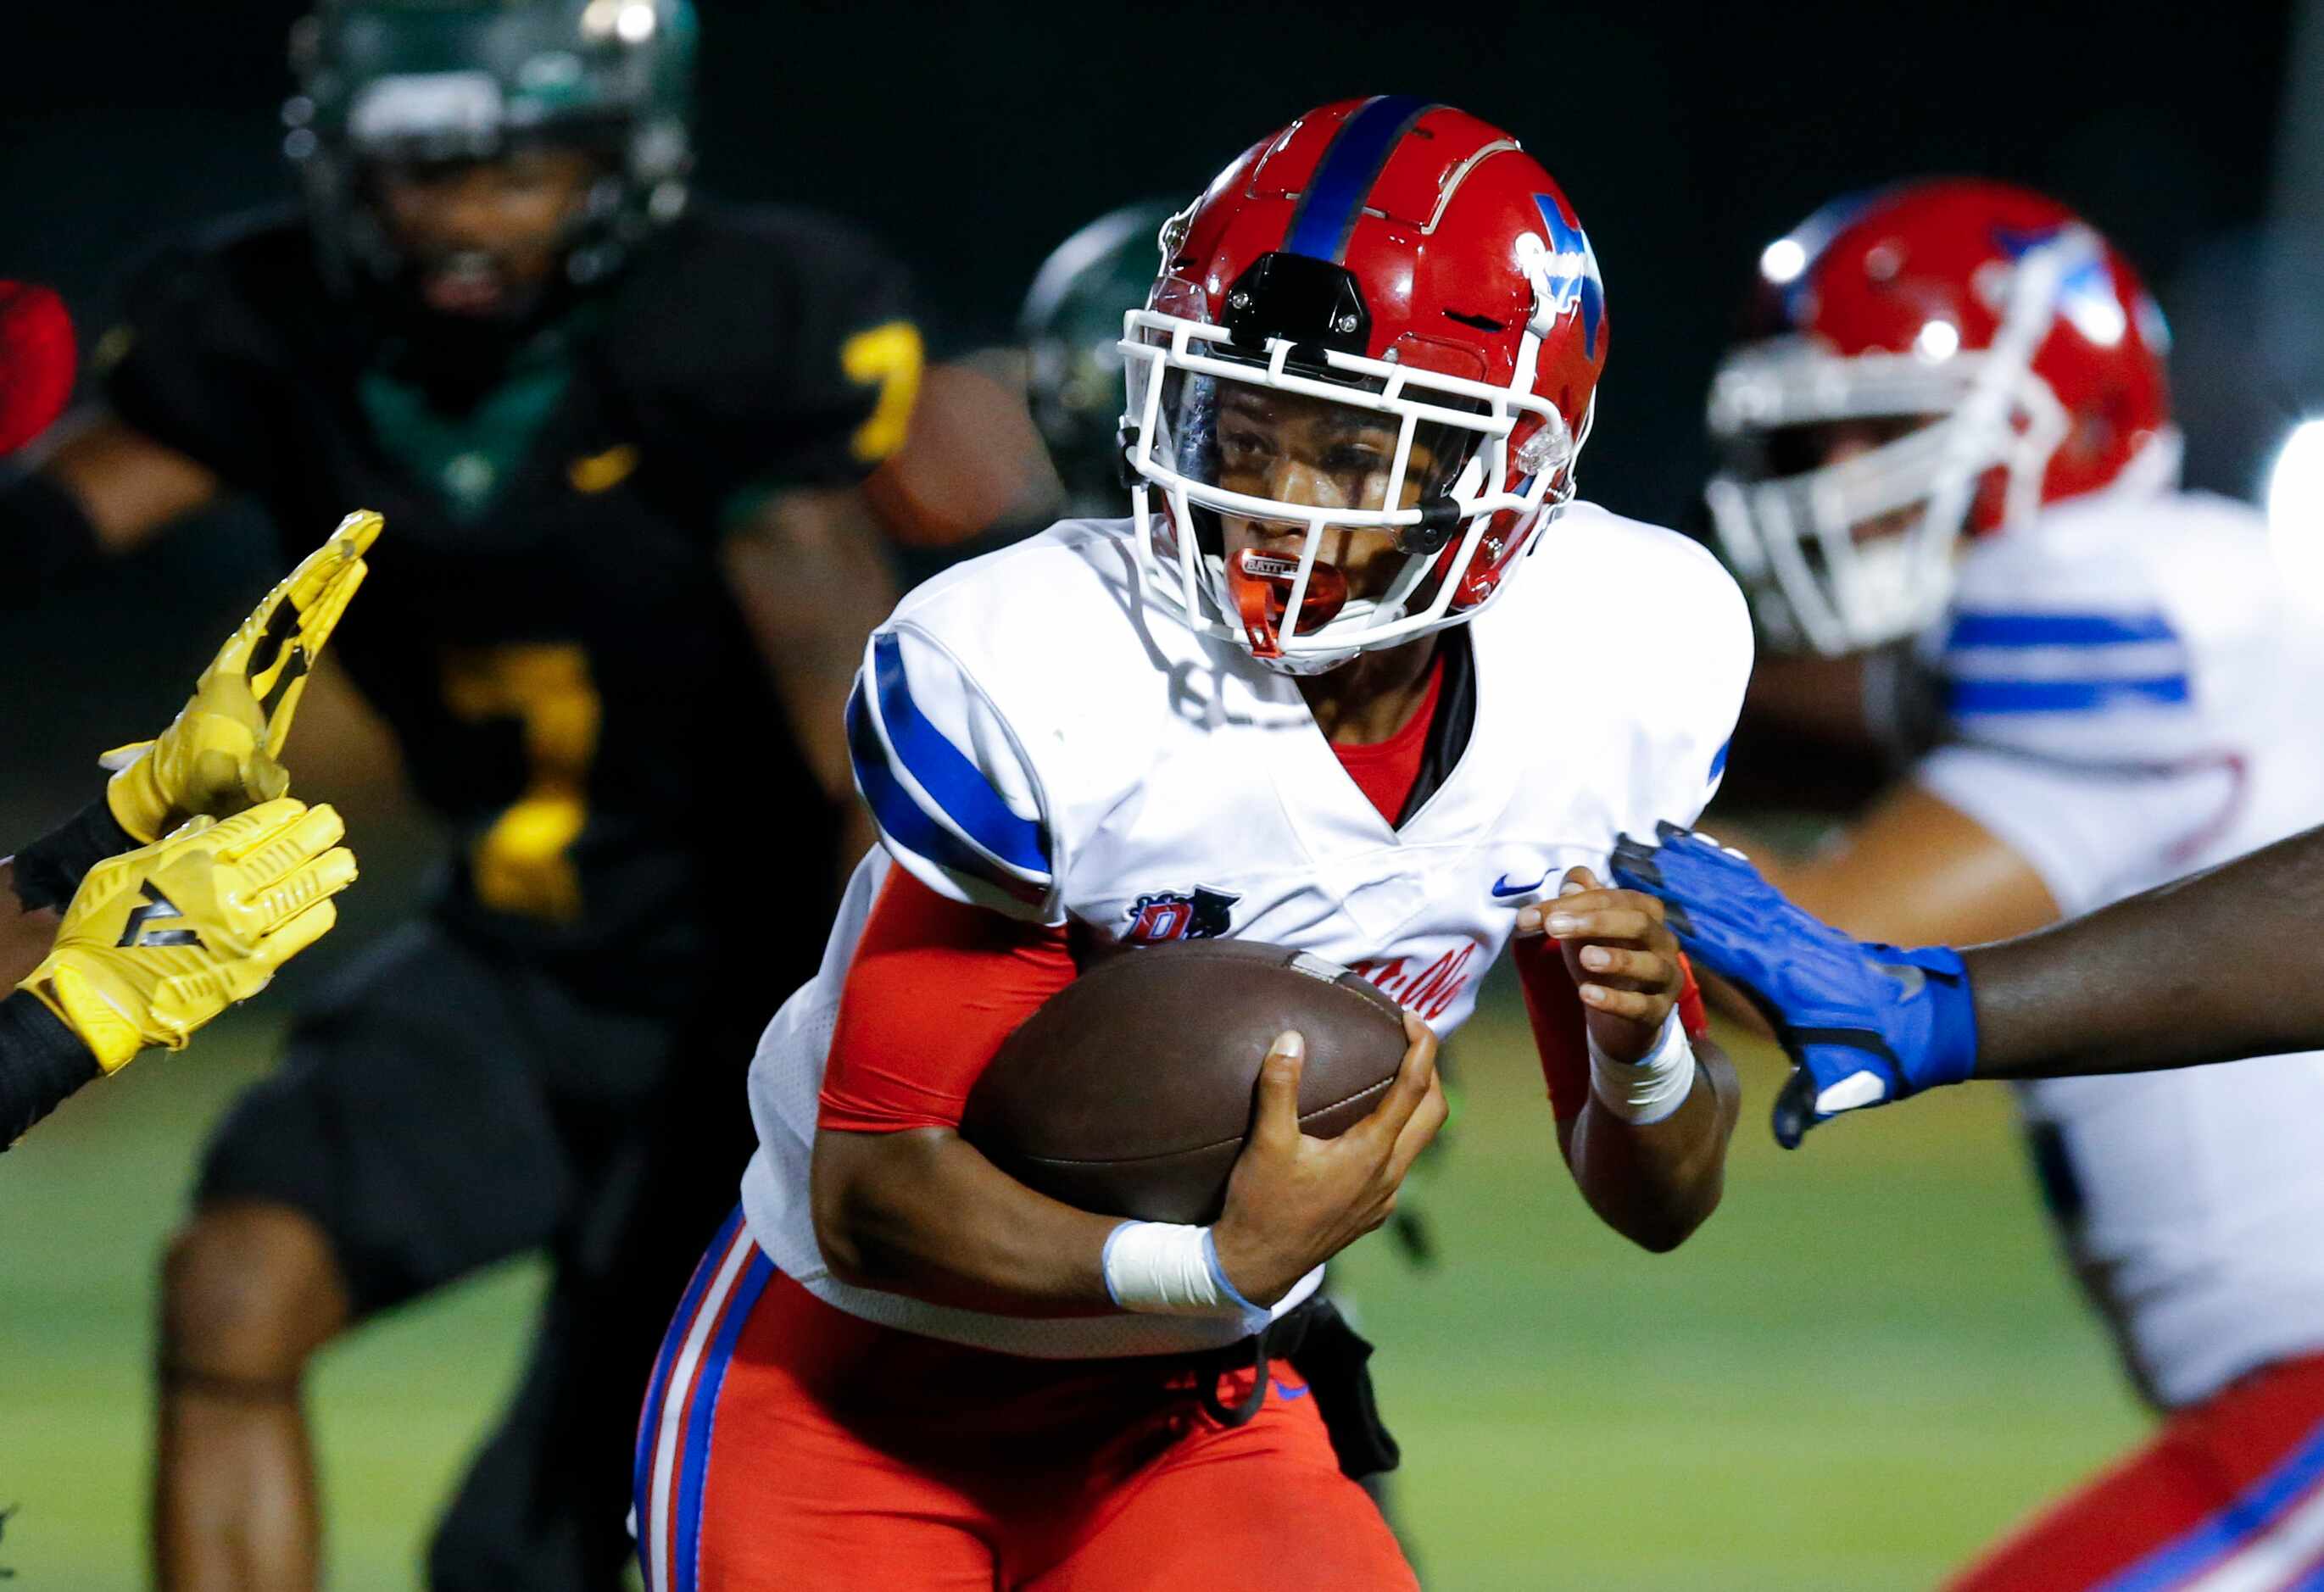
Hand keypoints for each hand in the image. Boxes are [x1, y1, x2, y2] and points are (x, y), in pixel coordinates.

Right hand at [20, 798, 356, 1072]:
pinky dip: (314, 915)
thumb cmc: (100, 930)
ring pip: (300, 891)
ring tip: (345, 860)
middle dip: (316, 833)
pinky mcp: (251, 967)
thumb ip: (173, 847)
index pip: (251, 828)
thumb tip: (210, 826)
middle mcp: (225, 890)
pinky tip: (325, 905)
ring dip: (327, 872)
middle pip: (285, 852)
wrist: (98, 995)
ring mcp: (243, 930)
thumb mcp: (123, 870)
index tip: (298, 810)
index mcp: (192, 861)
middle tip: (334, 822)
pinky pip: (296, 935)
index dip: (281, 816)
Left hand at [105, 510, 380, 841]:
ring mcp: (274, 654)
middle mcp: (257, 648)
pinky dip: (336, 594)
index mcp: (240, 665)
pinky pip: (315, 622)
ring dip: (338, 566)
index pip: (280, 611)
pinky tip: (357, 571)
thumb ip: (246, 775)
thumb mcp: (221, 777)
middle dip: (332, 557)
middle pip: (300, 592)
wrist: (184, 778)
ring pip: (310, 600)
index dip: (311, 583)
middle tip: (367, 520)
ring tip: (367, 528)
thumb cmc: (200, 776)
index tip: (338, 553)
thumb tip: (270, 777)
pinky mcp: (288, 666)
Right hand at [1210, 1012, 1446, 1305]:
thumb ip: (1280, 1087)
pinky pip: (1397, 1165)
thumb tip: (1290, 1038)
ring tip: (1390, 1077)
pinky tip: (1363, 1129)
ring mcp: (1383, 1199)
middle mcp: (1388, 1177)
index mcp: (1371, 1153)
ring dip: (1415, 1106)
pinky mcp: (1372, 1213)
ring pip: (1418, 1142)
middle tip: (1409, 1042)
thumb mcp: (1266, 1142)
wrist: (1257, 1267)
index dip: (1421, 1047)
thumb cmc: (1262, 1205)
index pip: (1415, 1088)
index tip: (1411, 1018)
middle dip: (1431, 1073)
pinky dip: (1394, 1135)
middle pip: (1434, 1115)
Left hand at [1516, 865, 1680, 1063]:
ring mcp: (1666, 977)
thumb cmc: (1602, 956)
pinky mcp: (1659, 1011)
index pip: (1614, 899)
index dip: (1575, 904)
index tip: (1535, 915)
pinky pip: (1641, 1005)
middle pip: (1638, 923)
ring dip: (1616, 958)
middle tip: (1554, 927)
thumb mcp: (1582, 928)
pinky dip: (1614, 999)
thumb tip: (1570, 882)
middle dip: (1596, 922)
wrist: (1620, 1012)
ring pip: (1650, 964)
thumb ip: (1573, 904)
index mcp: (1646, 912)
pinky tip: (1586, 994)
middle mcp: (1663, 941)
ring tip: (1584, 957)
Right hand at [1609, 823, 1978, 1146]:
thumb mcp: (1843, 1086)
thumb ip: (1807, 1106)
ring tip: (1646, 836)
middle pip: (1716, 898)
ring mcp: (1792, 925)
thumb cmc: (1879, 1055)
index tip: (1640, 895)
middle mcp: (1784, 941)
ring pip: (1731, 882)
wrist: (1927, 1020)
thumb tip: (1788, 1140)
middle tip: (1621, 849)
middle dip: (1668, 873)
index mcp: (1783, 978)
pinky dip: (1720, 861)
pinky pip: (1751, 883)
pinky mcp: (1797, 921)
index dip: (1681, 915)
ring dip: (1687, 859)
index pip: (1723, 941)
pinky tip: (1695, 844)